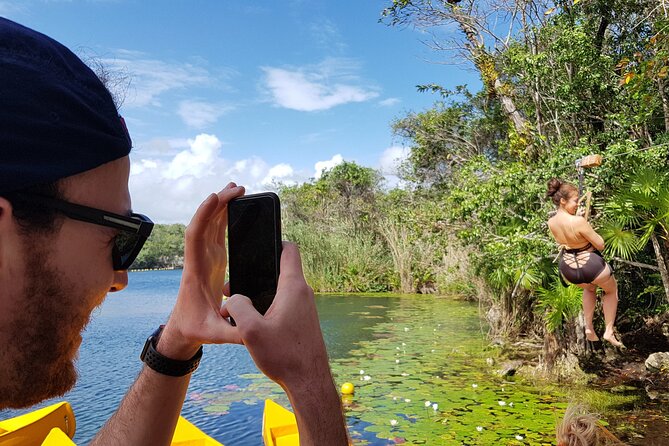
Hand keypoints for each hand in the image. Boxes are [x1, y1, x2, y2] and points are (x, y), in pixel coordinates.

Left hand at [158, 183, 244, 358]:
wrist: (184, 328)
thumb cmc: (197, 329)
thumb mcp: (216, 334)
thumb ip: (234, 333)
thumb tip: (253, 330)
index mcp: (196, 270)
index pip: (196, 236)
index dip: (204, 215)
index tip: (215, 198)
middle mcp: (199, 258)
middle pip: (205, 223)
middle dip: (219, 203)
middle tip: (236, 188)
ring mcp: (205, 257)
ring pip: (211, 224)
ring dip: (222, 205)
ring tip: (238, 189)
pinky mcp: (213, 258)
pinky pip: (217, 231)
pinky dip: (224, 216)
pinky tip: (235, 205)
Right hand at [222, 242, 331, 388]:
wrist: (308, 381)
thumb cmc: (284, 356)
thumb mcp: (251, 331)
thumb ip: (238, 307)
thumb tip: (233, 299)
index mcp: (293, 287)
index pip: (290, 250)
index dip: (274, 242)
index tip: (257, 246)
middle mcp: (302, 293)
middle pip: (279, 271)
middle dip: (256, 275)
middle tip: (234, 289)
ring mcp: (305, 307)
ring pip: (280, 289)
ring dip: (260, 294)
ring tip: (239, 309)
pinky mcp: (303, 320)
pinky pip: (284, 304)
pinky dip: (268, 307)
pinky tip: (253, 323)